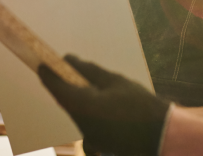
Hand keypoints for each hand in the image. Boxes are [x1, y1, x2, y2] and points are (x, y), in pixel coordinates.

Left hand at [39, 55, 171, 155]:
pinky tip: (97, 99)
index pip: (56, 87)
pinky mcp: (97, 141)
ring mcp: (88, 135)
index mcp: (83, 105)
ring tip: (85, 81)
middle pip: (64, 100)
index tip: (42, 63)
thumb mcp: (114, 80)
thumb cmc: (139, 104)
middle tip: (63, 68)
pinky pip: (84, 120)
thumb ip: (88, 70)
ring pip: (74, 111)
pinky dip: (85, 107)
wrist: (160, 134)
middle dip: (62, 84)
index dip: (47, 74)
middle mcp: (80, 122)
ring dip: (74, 96)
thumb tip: (68, 60)